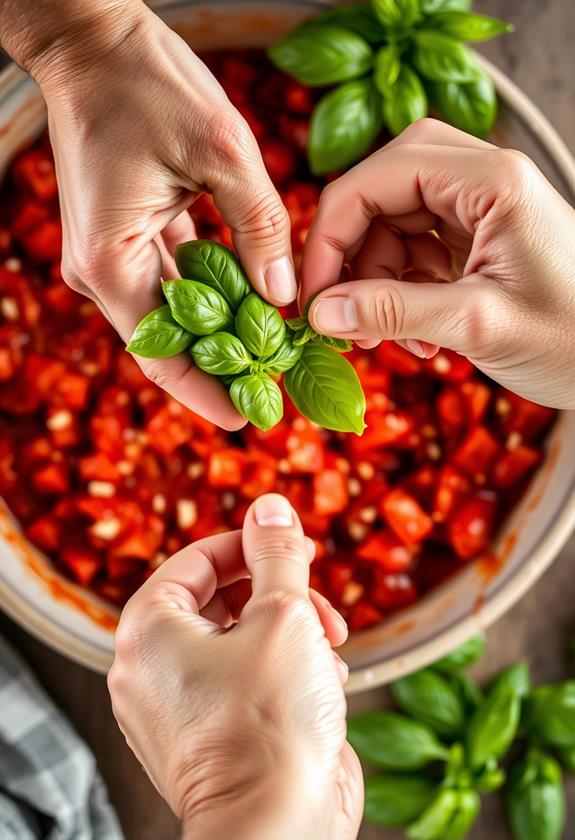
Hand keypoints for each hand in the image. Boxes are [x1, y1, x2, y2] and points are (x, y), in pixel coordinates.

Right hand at [10, 0, 295, 429]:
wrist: (93, 39)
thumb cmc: (148, 82)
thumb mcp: (222, 149)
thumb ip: (260, 226)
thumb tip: (284, 296)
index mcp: (111, 260)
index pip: (160, 353)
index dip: (206, 392)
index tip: (248, 418)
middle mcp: (102, 268)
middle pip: (167, 342)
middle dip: (221, 368)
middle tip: (275, 391)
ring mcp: (110, 254)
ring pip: (172, 314)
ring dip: (220, 333)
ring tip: (272, 356)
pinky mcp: (123, 235)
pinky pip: (171, 281)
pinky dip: (210, 296)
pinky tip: (251, 305)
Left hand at [108, 493, 362, 839]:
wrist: (280, 829)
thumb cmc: (272, 722)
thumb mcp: (283, 614)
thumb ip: (277, 552)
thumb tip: (270, 506)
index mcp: (148, 630)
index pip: (197, 558)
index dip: (251, 544)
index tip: (294, 544)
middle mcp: (152, 668)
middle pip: (222, 597)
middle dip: (281, 594)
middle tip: (318, 603)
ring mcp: (179, 707)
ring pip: (241, 638)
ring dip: (292, 632)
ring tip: (328, 648)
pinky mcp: (212, 734)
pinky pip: (247, 679)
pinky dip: (286, 671)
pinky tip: (324, 684)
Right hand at [302, 119, 574, 408]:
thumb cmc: (572, 340)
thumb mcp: (477, 327)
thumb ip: (393, 312)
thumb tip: (320, 313)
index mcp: (491, 181)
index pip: (375, 180)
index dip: (329, 238)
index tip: (311, 299)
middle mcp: (485, 177)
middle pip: (382, 190)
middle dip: (353, 255)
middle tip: (340, 314)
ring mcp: (484, 204)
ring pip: (395, 221)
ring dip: (378, 281)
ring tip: (388, 340)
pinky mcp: (482, 234)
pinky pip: (419, 246)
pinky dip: (403, 290)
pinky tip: (417, 337)